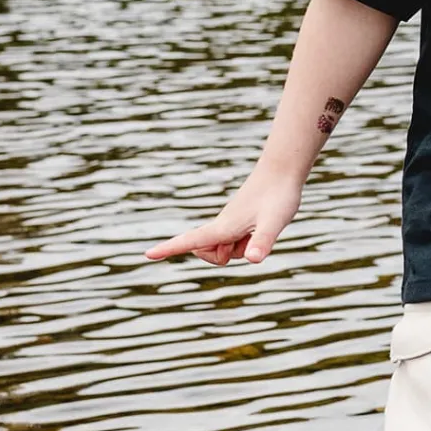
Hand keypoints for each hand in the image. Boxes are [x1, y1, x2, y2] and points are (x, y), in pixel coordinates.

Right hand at [145, 166, 303, 266]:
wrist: (283, 171)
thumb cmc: (279, 195)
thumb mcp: (275, 222)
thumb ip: (263, 241)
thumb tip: (252, 260)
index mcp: (224, 227)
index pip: (191, 241)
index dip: (169, 249)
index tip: (147, 254)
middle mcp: (223, 225)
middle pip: (208, 254)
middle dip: (222, 258)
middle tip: (249, 241)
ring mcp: (230, 222)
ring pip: (226, 249)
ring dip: (241, 249)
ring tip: (261, 229)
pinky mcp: (240, 220)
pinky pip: (237, 241)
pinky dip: (248, 243)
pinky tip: (263, 225)